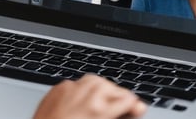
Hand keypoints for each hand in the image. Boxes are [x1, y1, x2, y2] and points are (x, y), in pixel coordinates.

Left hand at [33, 74, 147, 118]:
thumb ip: (120, 116)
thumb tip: (137, 108)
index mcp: (100, 109)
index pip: (128, 98)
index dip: (133, 106)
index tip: (134, 109)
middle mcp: (86, 94)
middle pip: (113, 87)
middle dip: (118, 97)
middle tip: (120, 108)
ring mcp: (71, 88)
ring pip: (96, 81)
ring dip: (102, 91)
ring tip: (101, 103)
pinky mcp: (59, 87)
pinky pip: (77, 84)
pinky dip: (82, 91)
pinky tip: (82, 103)